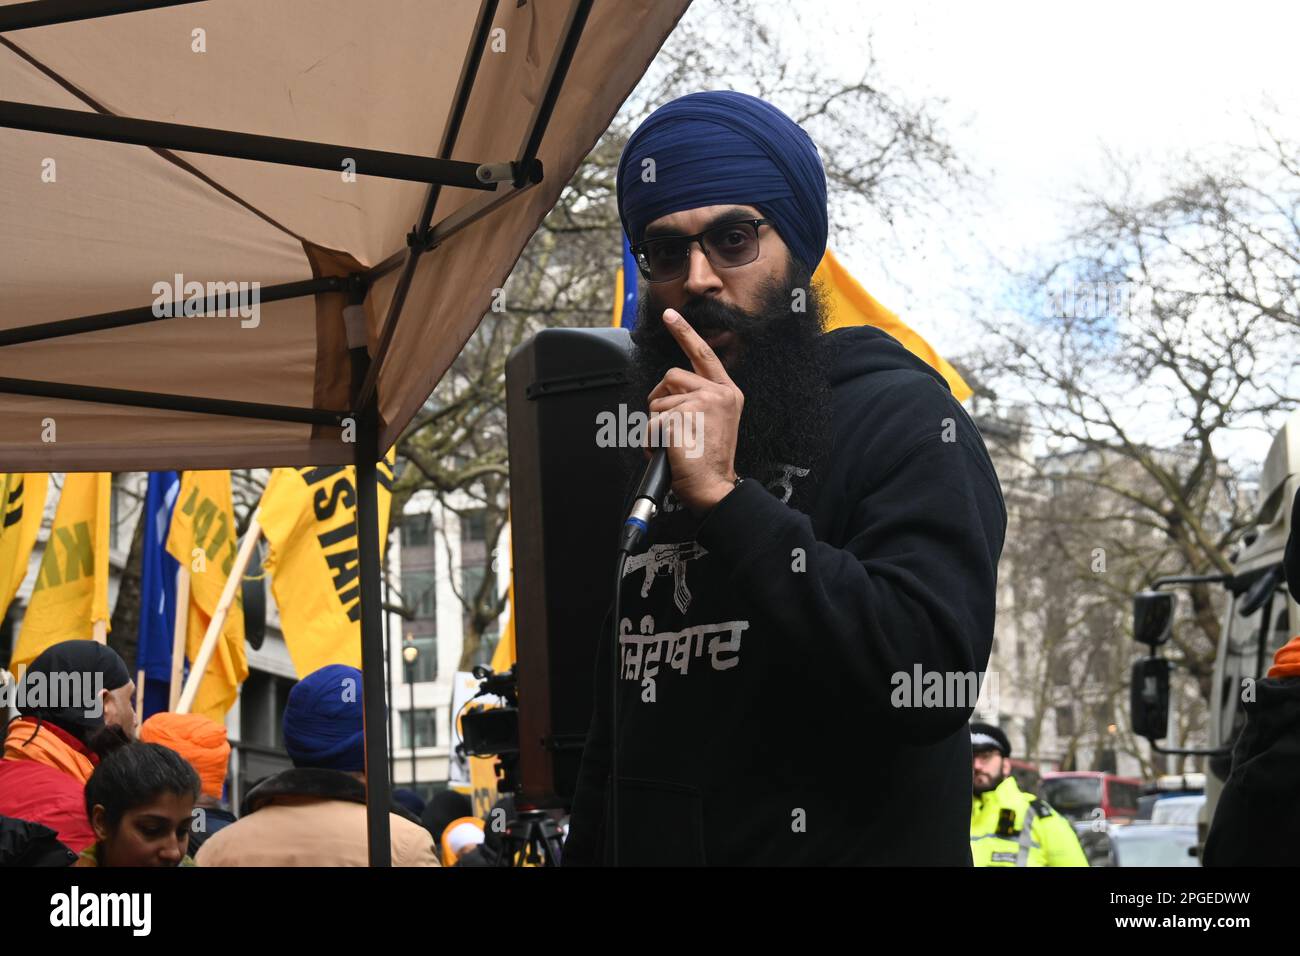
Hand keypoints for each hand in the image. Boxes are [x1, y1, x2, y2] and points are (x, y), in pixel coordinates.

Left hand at [646, 308, 742, 514]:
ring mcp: (702, 403)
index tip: (670, 315)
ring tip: (674, 445)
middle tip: (669, 428)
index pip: (703, 355)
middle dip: (660, 401)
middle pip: (670, 377)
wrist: (714, 487)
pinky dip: (651, 441)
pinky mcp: (684, 417)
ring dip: (656, 425)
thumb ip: (700, 399)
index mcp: (727, 392)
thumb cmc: (709, 460)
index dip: (684, 333)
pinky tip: (669, 452)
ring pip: (658, 402)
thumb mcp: (715, 422)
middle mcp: (718, 393)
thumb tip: (669, 393)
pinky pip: (651, 424)